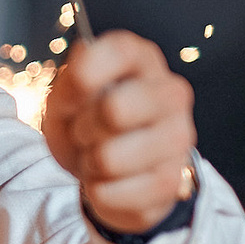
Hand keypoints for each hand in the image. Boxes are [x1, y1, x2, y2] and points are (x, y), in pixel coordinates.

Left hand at [41, 32, 198, 234]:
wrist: (106, 170)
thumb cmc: (87, 122)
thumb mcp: (66, 97)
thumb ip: (71, 82)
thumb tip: (82, 76)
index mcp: (143, 61)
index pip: (120, 51)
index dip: (85, 75)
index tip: (74, 93)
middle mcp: (171, 93)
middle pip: (113, 109)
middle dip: (83, 128)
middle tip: (86, 132)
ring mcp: (178, 138)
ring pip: (108, 158)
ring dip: (89, 163)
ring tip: (98, 156)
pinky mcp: (171, 181)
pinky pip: (109, 192)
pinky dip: (97, 191)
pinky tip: (111, 180)